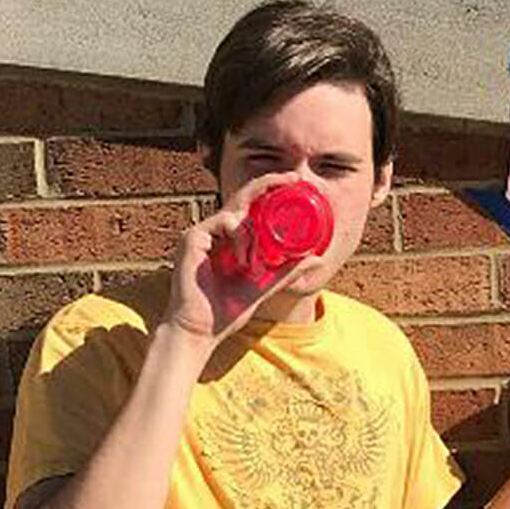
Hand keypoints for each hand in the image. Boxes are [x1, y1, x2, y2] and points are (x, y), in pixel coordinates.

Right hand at [165, 171, 313, 345]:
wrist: (201, 329)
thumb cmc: (226, 310)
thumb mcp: (266, 285)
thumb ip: (288, 271)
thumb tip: (316, 258)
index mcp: (232, 239)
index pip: (252, 206)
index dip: (271, 189)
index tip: (295, 182)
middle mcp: (216, 231)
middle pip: (243, 196)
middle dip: (269, 183)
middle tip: (292, 178)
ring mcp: (203, 232)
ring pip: (238, 213)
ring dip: (255, 236)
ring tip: (253, 264)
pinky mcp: (192, 238)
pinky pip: (223, 222)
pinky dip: (239, 238)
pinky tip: (242, 260)